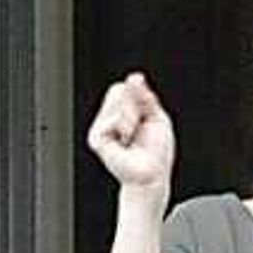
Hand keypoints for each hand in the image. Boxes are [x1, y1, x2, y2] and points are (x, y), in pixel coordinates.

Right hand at [85, 74, 176, 194]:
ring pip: (116, 102)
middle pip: (118, 89)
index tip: (146, 115)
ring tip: (132, 138)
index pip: (124, 87)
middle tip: (139, 128)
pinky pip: (114, 117)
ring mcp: (101, 128)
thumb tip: (134, 76)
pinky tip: (125, 143)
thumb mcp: (156, 116)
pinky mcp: (96, 137)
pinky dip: (126, 127)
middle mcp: (108, 118)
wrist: (151, 175)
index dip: (139, 95)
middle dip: (136, 106)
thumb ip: (144, 96)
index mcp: (122, 113)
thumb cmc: (156, 152)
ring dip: (133, 118)